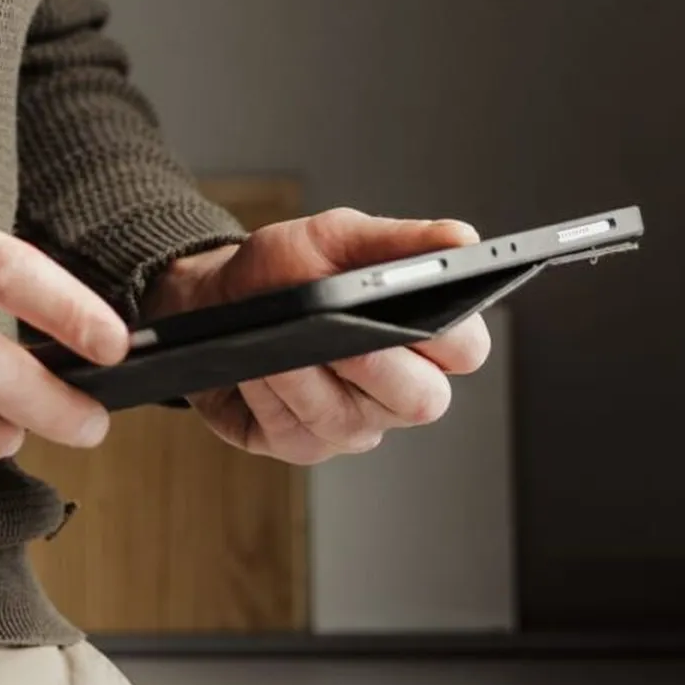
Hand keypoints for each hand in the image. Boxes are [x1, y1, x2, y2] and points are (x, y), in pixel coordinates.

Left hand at [140, 207, 491, 464]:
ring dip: (309, 374)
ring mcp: (352, 426)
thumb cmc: (287, 270)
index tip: (424, 308)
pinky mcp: (303, 446)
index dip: (452, 336)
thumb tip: (463, 239)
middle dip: (380, 365)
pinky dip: (273, 390)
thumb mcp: (336, 238)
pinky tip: (257, 364)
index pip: (466, 350)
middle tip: (348, 336)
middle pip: (420, 400)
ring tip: (282, 342)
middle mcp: (396, 392)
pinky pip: (295, 428)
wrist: (218, 299)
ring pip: (347, 417)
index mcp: (421, 339)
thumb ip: (399, 241)